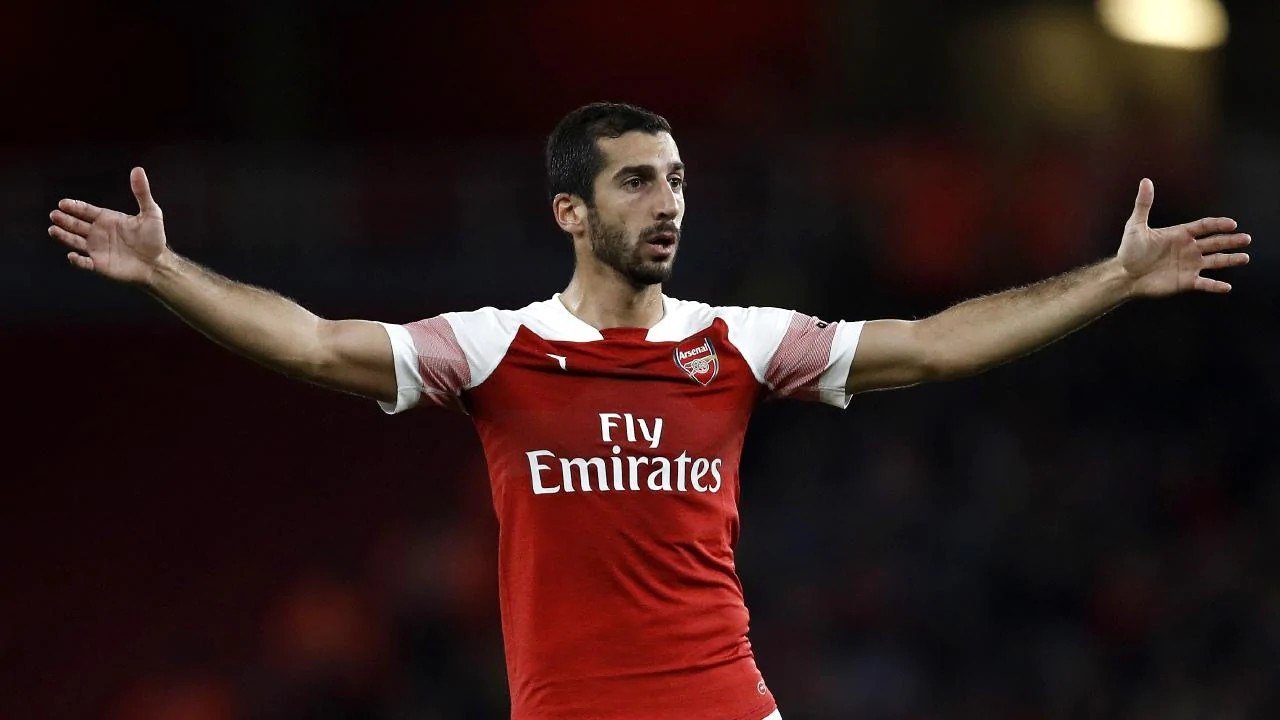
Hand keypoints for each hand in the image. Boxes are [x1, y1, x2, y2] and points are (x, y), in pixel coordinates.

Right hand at [48, 167, 167, 285]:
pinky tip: (72, 256)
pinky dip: (77, 260)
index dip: (74, 207)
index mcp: (107, 219)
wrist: (157, 263)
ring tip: (53, 230)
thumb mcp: (151, 213)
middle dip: (64, 219)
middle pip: (76, 224)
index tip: (63, 203)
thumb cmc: (154, 237)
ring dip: (64, 236)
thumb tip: (138, 170)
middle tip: (54, 215)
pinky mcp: (99, 264)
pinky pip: (84, 263)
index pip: (86, 211)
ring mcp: (97, 248)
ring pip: (75, 241)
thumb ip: (142, 193)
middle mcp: (98, 233)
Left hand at [1117, 178, 1250, 297]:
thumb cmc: (1130, 250)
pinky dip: (1215, 286)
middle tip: (1246, 239)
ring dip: (1230, 260)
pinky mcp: (1186, 282)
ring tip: (1244, 257)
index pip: (1204, 226)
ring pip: (1215, 261)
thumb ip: (1143, 204)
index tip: (1232, 224)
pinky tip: (1226, 287)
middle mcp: (1189, 249)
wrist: (1124, 275)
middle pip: (1215, 242)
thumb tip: (1145, 181)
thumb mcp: (1135, 226)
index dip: (1218, 224)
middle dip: (1231, 240)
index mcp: (1180, 234)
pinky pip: (1205, 284)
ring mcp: (1189, 265)